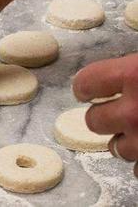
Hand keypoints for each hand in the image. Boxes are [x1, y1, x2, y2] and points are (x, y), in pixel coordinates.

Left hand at [73, 54, 137, 176]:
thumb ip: (132, 70)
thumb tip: (117, 74)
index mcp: (135, 74)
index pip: (86, 82)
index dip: (85, 87)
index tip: (88, 90)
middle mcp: (135, 111)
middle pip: (94, 120)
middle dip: (104, 116)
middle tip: (122, 111)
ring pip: (116, 148)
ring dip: (126, 140)